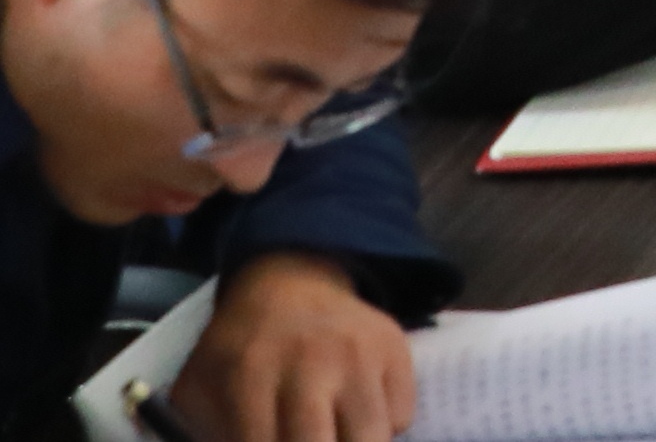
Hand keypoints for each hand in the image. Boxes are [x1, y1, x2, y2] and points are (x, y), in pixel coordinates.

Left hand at [181, 251, 415, 441]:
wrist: (288, 285)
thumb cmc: (237, 351)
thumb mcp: (198, 391)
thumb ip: (205, 437)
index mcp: (249, 376)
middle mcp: (311, 362)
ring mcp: (360, 354)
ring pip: (372, 438)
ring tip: (332, 436)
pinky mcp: (395, 349)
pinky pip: (401, 416)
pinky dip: (382, 428)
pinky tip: (355, 415)